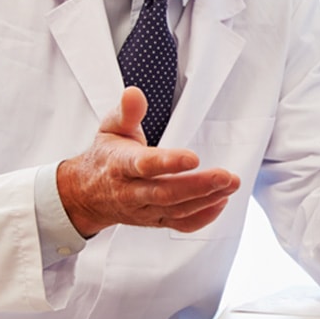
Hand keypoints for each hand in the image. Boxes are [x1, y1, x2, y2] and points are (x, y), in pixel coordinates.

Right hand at [56, 87, 240, 237]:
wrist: (88, 194)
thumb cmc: (105, 157)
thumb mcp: (110, 128)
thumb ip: (126, 112)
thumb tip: (134, 93)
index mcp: (120, 165)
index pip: (144, 165)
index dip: (168, 163)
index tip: (193, 158)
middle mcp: (131, 192)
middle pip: (166, 193)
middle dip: (198, 186)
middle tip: (226, 176)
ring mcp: (144, 209)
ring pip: (177, 209)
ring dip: (207, 199)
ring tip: (231, 184)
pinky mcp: (155, 220)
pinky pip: (180, 225)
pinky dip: (202, 218)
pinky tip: (221, 201)